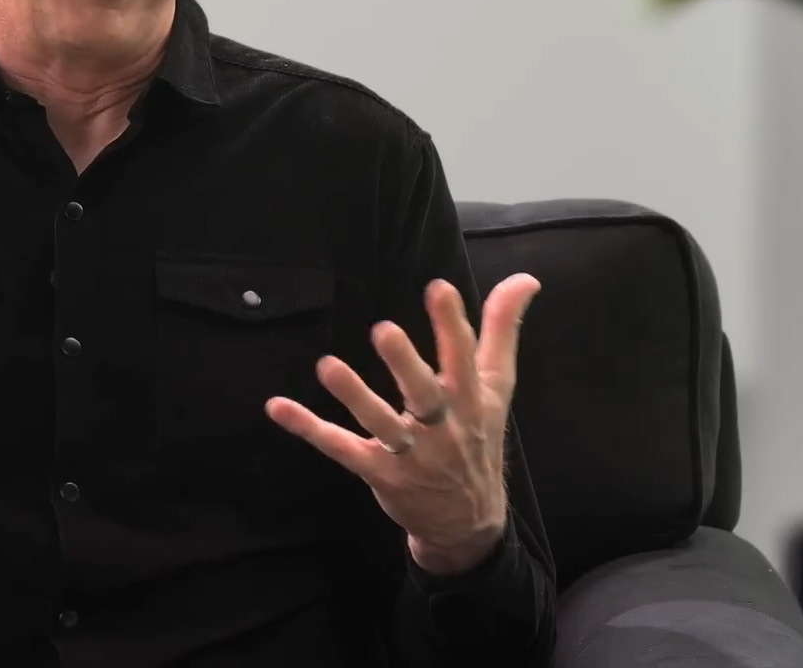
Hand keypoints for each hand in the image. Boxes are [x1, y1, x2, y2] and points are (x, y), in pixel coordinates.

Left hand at [266, 273, 538, 575]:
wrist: (468, 523)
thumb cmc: (477, 438)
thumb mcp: (496, 388)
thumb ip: (502, 330)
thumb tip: (525, 278)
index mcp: (470, 401)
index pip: (465, 359)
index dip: (453, 325)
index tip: (438, 287)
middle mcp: (442, 428)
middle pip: (424, 394)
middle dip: (405, 364)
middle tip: (382, 329)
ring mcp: (408, 453)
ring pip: (380, 424)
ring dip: (354, 395)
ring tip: (326, 365)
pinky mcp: (377, 472)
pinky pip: (341, 448)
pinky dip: (309, 428)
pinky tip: (277, 407)